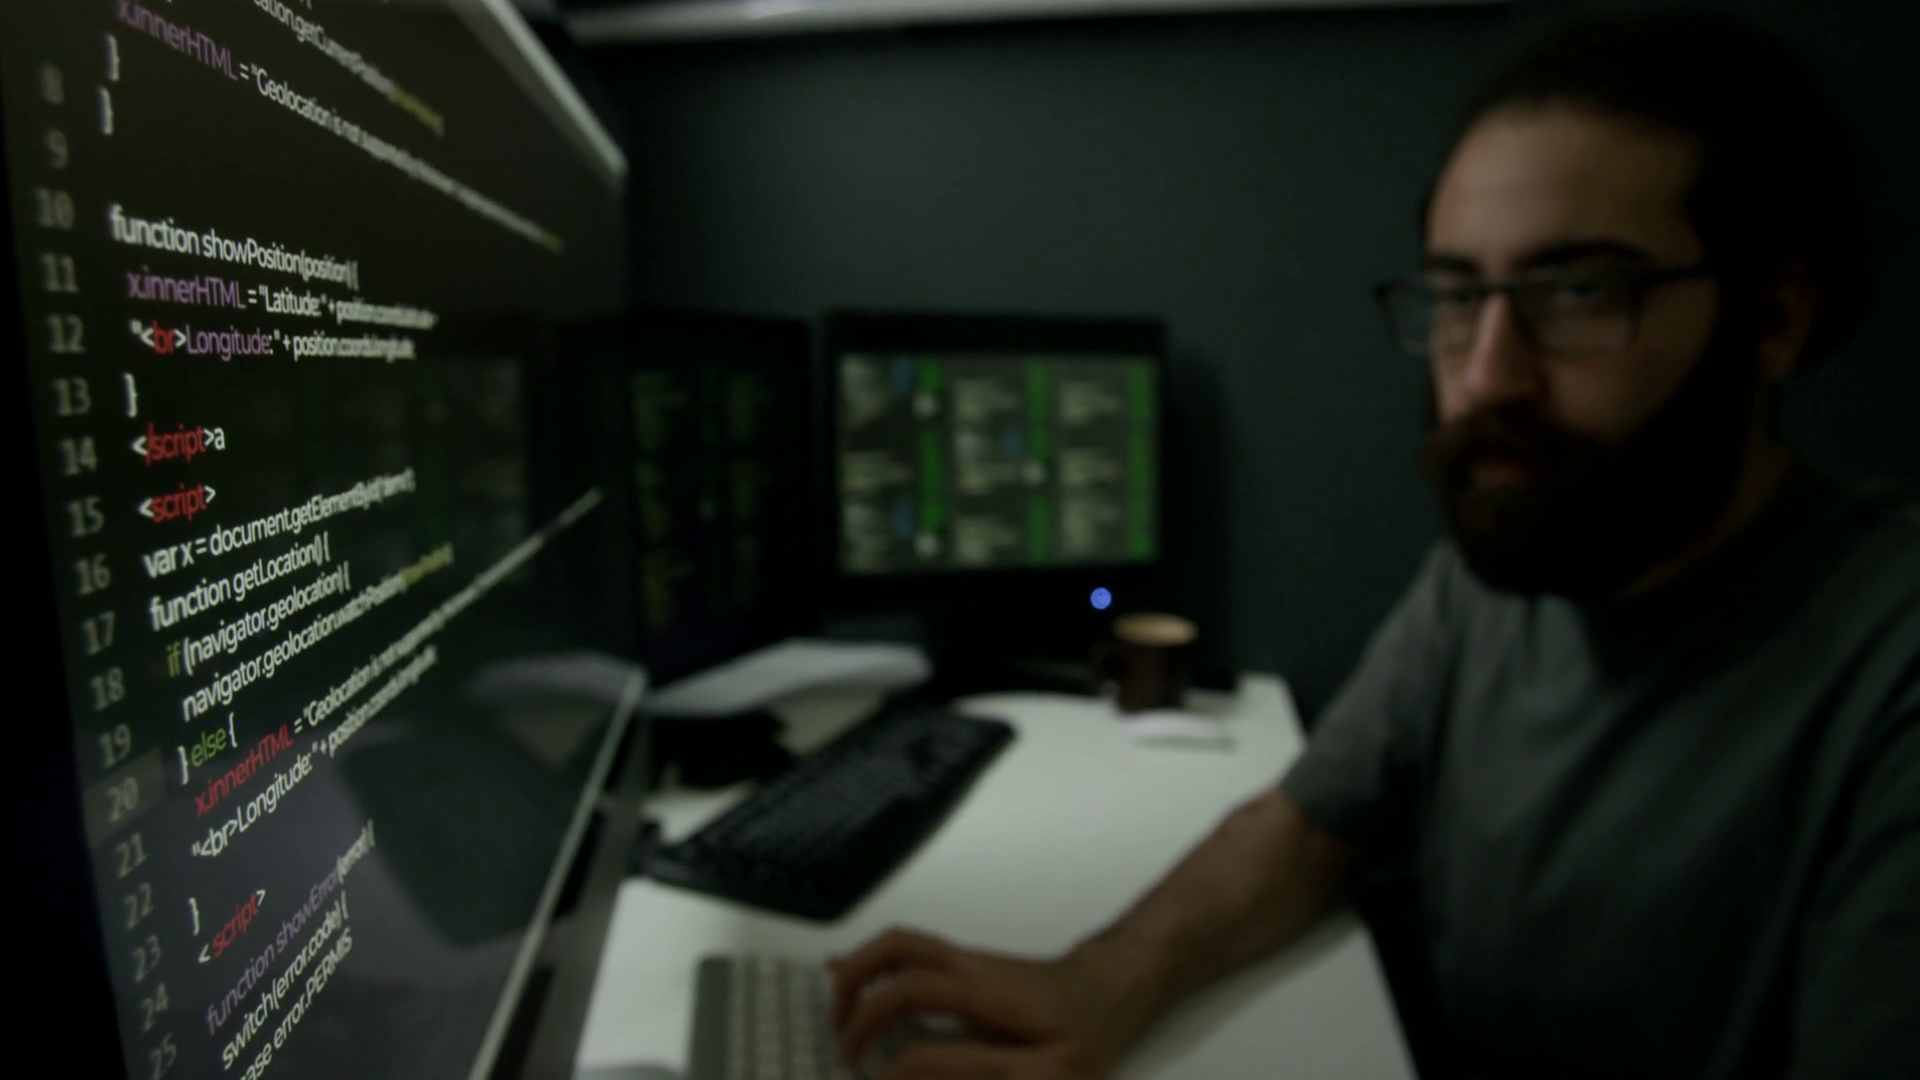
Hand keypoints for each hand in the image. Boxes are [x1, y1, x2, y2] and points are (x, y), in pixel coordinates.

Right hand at [829, 926, 1148, 1079]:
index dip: (878, 1036)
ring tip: (839, 1017)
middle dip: (853, 992)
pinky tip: (845, 975)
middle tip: (841, 1044)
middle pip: (893, 951)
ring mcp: (965, 961)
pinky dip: (872, 964)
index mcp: (982, 990)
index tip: (867, 1075)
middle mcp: (966, 965)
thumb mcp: (1047, 1070)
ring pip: (897, 944)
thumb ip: (980, 1070)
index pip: (908, 995)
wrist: (1114, 988)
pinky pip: (908, 952)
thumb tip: (909, 1069)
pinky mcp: (964, 967)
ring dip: (858, 972)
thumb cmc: (1086, 1034)